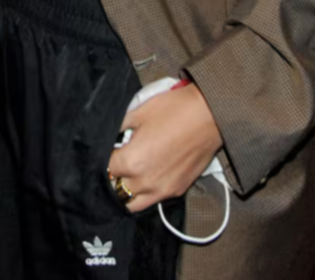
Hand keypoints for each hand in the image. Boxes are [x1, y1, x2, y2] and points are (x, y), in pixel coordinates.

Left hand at [107, 83, 223, 212]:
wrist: (211, 116)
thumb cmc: (174, 110)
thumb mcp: (139, 112)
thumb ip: (117, 127)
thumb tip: (104, 134)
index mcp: (132, 162)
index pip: (105, 169)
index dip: (103, 159)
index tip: (106, 151)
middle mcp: (145, 182)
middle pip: (116, 190)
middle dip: (113, 177)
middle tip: (116, 163)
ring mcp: (163, 190)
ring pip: (134, 204)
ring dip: (127, 192)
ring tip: (129, 175)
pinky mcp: (178, 190)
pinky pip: (154, 199)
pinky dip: (146, 192)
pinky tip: (149, 175)